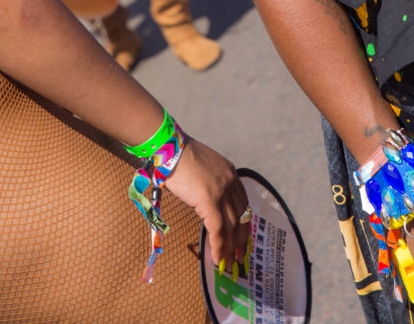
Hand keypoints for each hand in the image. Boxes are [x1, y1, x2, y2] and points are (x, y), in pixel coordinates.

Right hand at [164, 138, 249, 267]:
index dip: (243, 223)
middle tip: (239, 257)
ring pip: (231, 226)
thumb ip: (211, 183)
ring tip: (228, 264)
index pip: (243, 203)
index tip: (243, 238)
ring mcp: (221, 191)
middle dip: (241, 239)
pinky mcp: (209, 200)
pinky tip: (217, 257)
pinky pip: (218, 228)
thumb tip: (208, 203)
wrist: (170, 148)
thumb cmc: (179, 157)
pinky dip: (218, 245)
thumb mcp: (203, 168)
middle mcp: (230, 181)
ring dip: (230, 248)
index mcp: (230, 173)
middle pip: (241, 216)